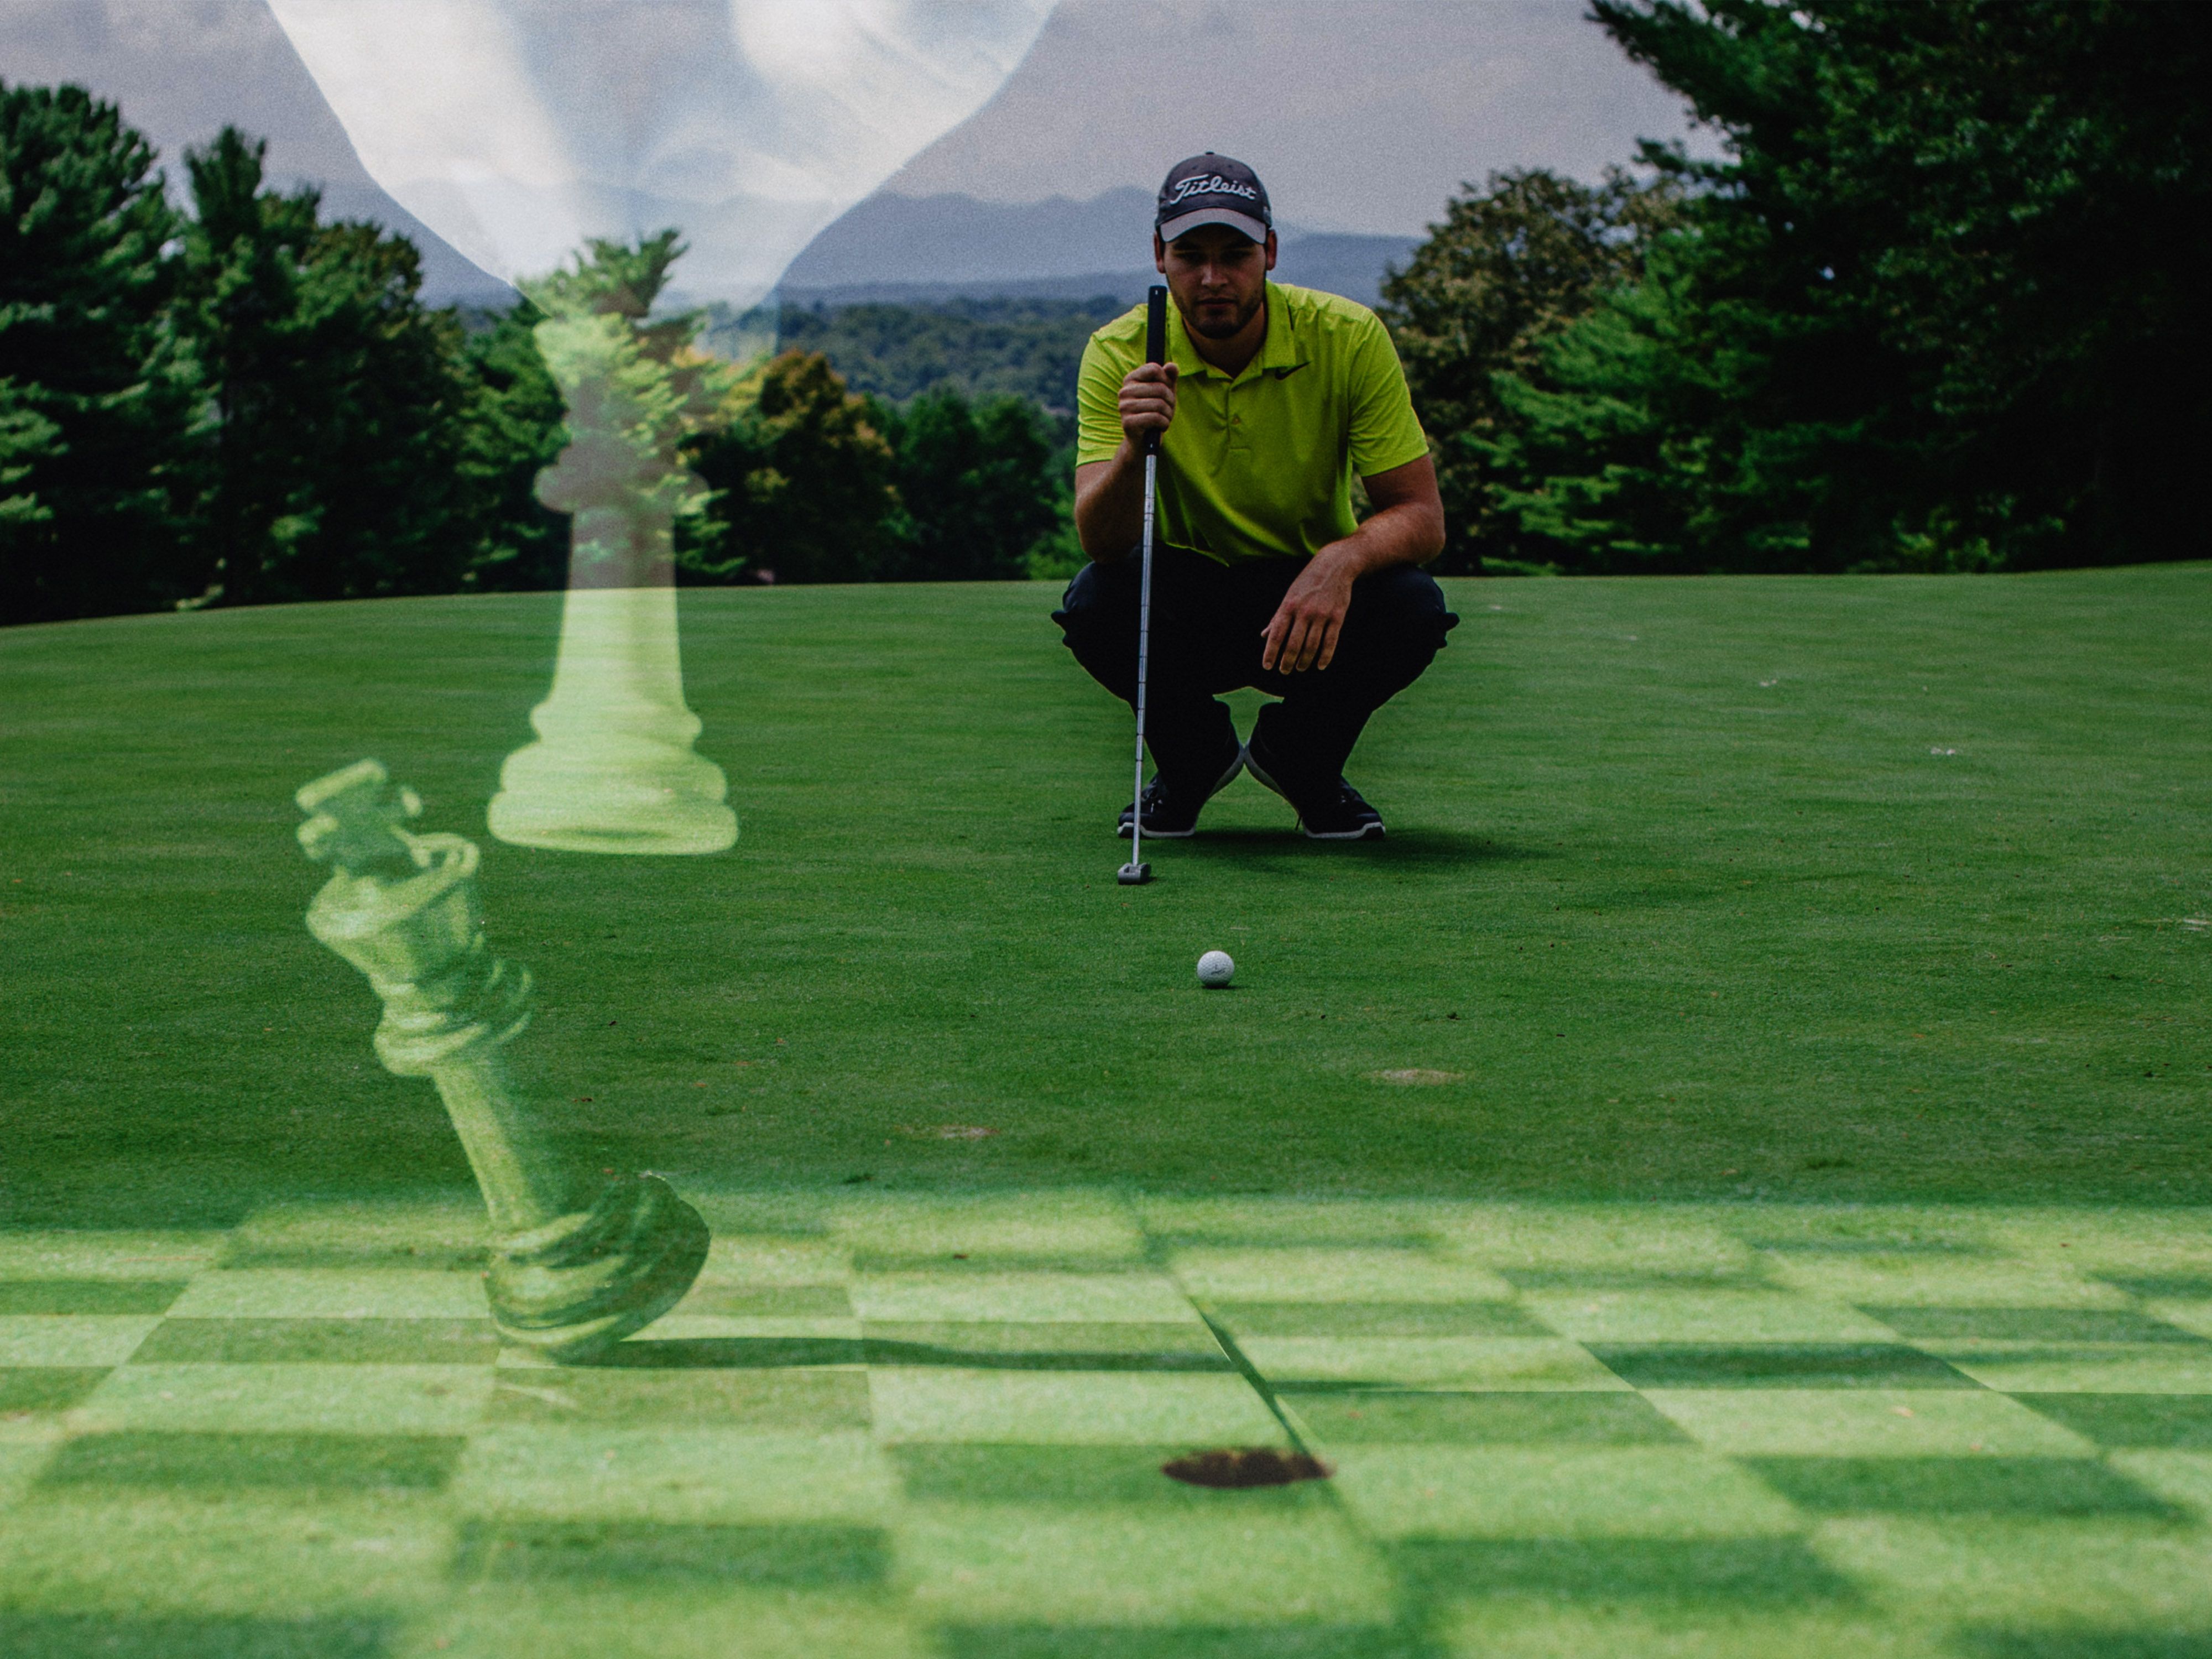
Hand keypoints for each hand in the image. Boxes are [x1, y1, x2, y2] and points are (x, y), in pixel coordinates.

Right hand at [1119, 361, 1177, 450]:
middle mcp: (1124, 391)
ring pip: (1159, 404)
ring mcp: (1124, 407)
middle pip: (1160, 388)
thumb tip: (1172, 366)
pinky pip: (1155, 418)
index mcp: (1130, 379)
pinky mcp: (1128, 422)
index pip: (1154, 368)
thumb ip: (1169, 377)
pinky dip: (1164, 423)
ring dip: (1168, 414)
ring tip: (1164, 419)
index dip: (1166, 380)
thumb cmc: (1155, 412)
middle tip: (1167, 410)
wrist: (1144, 440)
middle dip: (1170, 401)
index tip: (1166, 391)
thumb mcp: (1165, 392)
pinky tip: (1161, 427)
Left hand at [1261, 548, 1356, 672]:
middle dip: (1287, 662)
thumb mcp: (1289, 595)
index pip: (1276, 635)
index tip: (1267, 666)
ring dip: (1304, 661)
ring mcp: (1322, 615)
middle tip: (1284, 671)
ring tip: (1300, 668)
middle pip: (1293, 644)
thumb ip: (1277, 616)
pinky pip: (1330, 642)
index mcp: (1288, 606)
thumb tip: (1264, 635)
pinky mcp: (1337, 617)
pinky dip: (1325, 657)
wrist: (1335, 565)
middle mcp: (1304, 612)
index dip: (1271, 653)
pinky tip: (1320, 665)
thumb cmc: (1308, 582)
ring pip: (1311, 646)